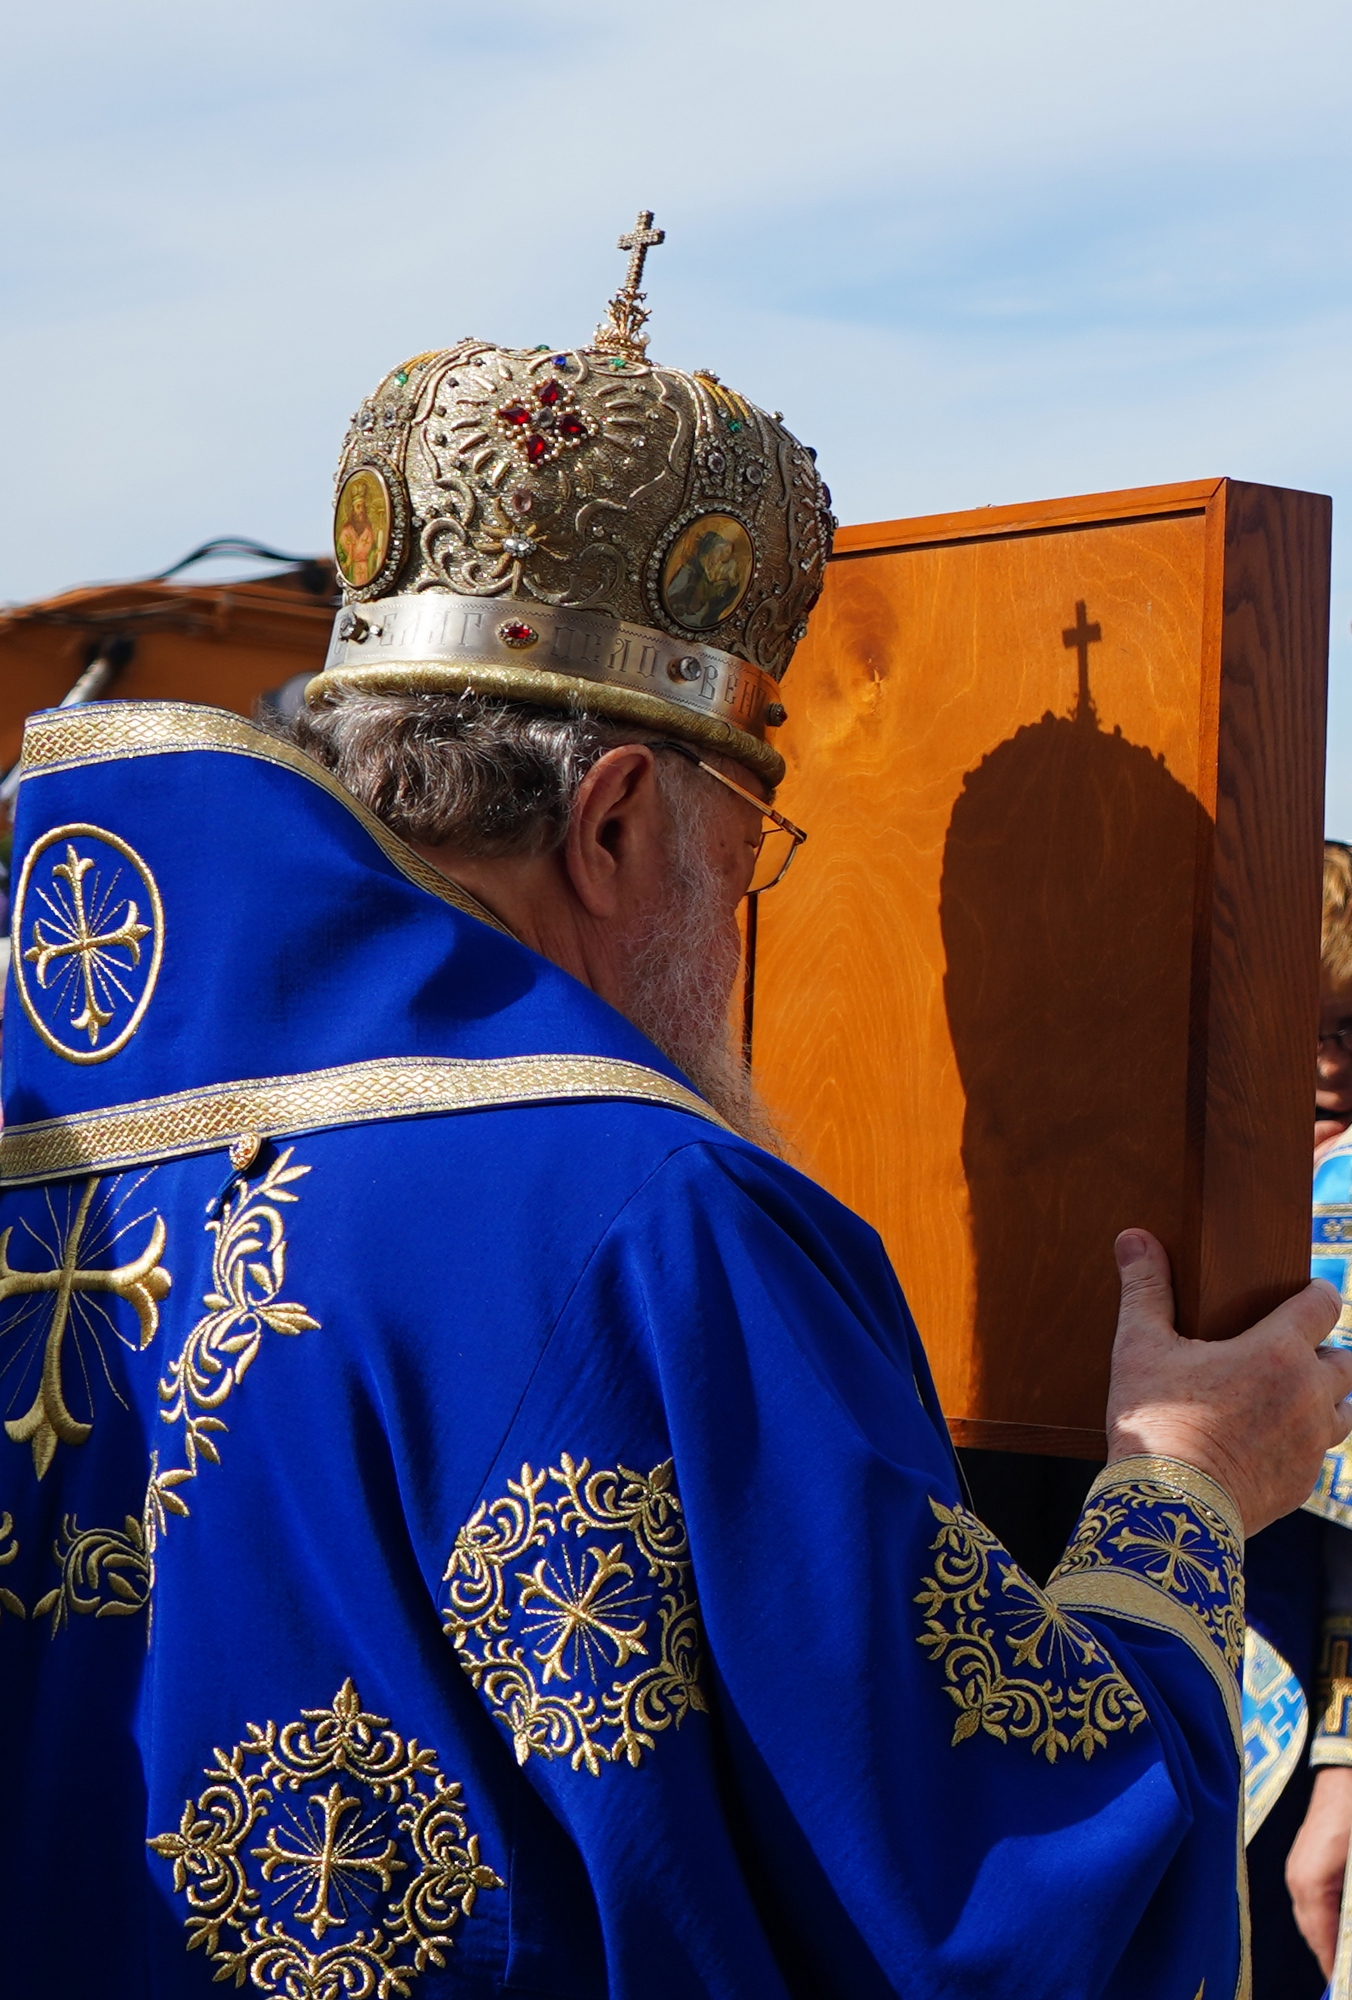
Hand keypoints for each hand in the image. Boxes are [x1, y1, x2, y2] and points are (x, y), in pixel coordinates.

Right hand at [1106, 1230, 1351, 1536]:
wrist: (1170, 1508)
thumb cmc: (1155, 1421)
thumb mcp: (1140, 1348)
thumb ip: (1146, 1288)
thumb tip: (1134, 1236)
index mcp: (1278, 1352)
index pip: (1323, 1304)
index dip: (1316, 1293)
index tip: (1304, 1292)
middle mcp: (1309, 1393)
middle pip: (1345, 1360)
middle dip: (1321, 1351)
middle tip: (1286, 1352)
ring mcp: (1312, 1443)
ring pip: (1344, 1410)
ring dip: (1323, 1398)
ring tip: (1286, 1397)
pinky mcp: (1304, 1483)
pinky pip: (1319, 1454)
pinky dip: (1303, 1443)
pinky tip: (1269, 1443)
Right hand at [1288, 1766, 1351, 1976]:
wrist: (1348, 1769)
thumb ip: (1348, 1909)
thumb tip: (1346, 1933)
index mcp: (1311, 1884)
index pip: (1323, 1943)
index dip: (1336, 1968)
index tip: (1344, 1986)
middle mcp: (1297, 1880)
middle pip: (1313, 1934)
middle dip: (1330, 1957)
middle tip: (1342, 1977)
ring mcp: (1297, 1868)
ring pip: (1310, 1919)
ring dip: (1326, 1940)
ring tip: (1341, 1958)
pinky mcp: (1304, 1859)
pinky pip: (1311, 1901)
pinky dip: (1324, 1921)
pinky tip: (1337, 1928)